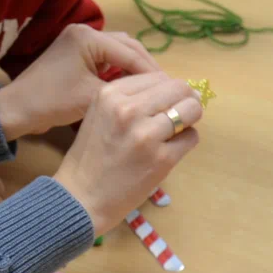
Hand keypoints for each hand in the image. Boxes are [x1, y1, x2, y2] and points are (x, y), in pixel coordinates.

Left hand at [0, 24, 160, 140]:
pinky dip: (120, 70)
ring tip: (152, 89)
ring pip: (118, 51)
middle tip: (165, 88)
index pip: (131, 53)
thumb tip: (156, 92)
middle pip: (128, 47)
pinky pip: (106, 57)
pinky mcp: (75, 52)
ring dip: (135, 68)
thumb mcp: (93, 97)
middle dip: (147, 67)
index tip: (172, 89)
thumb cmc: (53, 103)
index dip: (153, 73)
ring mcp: (79, 41)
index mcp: (88, 37)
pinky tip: (132, 87)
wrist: (18, 109)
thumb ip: (125, 90)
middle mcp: (84, 32)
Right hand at [53, 73, 202, 234]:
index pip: (157, 76)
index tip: (163, 102)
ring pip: (190, 110)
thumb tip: (172, 89)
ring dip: (189, 119)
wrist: (81, 196)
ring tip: (175, 131)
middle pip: (178, 88)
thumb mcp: (99, 113)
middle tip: (179, 114)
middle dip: (183, 100)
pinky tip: (170, 149)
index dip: (165, 89)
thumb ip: (129, 98)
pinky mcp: (162, 159)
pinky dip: (186, 141)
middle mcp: (128, 109)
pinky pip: (191, 137)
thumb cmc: (90, 156)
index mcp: (110, 94)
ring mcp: (146, 134)